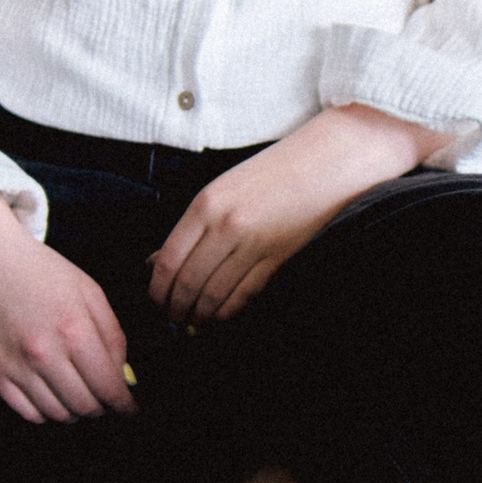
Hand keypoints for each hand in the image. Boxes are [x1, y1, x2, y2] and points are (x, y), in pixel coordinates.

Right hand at [0, 190, 135, 422]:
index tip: (130, 408)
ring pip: (57, 415)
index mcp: (73, 329)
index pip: (108, 387)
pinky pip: (27, 413)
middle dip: (102, 409)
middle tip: (105, 401)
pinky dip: (46, 412)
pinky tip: (53, 396)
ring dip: (75, 412)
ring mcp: (15, 365)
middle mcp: (43, 352)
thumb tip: (122, 375)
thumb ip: (112, 335)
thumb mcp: (89, 292)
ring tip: (79, 396)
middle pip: (85, 407)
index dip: (124, 405)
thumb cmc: (40, 272)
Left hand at [148, 105, 440, 323]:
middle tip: (172, 317)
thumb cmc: (274, 172)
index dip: (157, 288)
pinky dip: (228, 310)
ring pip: (214, 293)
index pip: (168, 259)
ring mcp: (253, 243)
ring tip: (193, 320)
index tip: (155, 299)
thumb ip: (193, 226)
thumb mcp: (224, 189)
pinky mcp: (278, 257)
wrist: (325, 162)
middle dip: (175, 306)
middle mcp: (226, 225)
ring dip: (199, 313)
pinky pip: (244, 294)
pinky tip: (220, 314)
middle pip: (188, 282)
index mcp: (207, 203)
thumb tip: (157, 261)